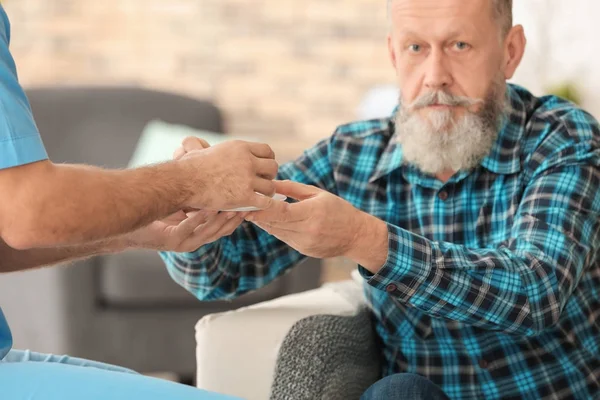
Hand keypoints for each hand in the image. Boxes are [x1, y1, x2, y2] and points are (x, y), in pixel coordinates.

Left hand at [125, 209, 246, 251]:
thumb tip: (212, 183)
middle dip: (235, 218)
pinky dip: (200, 218)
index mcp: (197, 236)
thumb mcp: (180, 208)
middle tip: (248, 204)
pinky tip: (208, 207)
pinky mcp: (171, 240)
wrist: (127, 225)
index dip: (237, 218)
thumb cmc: (153, 215)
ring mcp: (183, 243)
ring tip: (233, 206)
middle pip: (221, 231)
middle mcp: (193, 242)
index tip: (250, 204)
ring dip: (221, 218)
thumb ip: (196, 203)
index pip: (224, 228)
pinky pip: (190, 228)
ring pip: (208, 232)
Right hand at [176, 137, 278, 210]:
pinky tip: (261, 207)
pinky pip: (266, 202)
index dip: (268, 160)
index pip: (267, 151)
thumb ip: (215, 149)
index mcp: (241, 147)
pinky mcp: (245, 196)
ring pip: (270, 186)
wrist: (184, 182)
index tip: (263, 168)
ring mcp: (247, 179)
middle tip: (263, 183)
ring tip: (260, 197)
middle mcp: (247, 161)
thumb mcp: (207, 149)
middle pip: (273, 167)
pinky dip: (266, 206)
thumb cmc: (190, 167)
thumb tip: (195, 142)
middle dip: (270, 176)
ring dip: (267, 193)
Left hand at [245, 181, 370, 258]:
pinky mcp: (303, 249)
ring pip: (276, 231)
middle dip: (257, 215)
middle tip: (242, 206)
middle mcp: (307, 230)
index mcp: (311, 212)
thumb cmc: (338, 209)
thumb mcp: (318, 194)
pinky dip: (274, 229)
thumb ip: (293, 189)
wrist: (355, 235)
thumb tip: (272, 183)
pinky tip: (267, 221)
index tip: (249, 202)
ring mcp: (304, 242)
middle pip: (274, 223)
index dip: (262, 208)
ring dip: (263, 222)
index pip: (280, 211)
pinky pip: (283, 237)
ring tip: (250, 212)